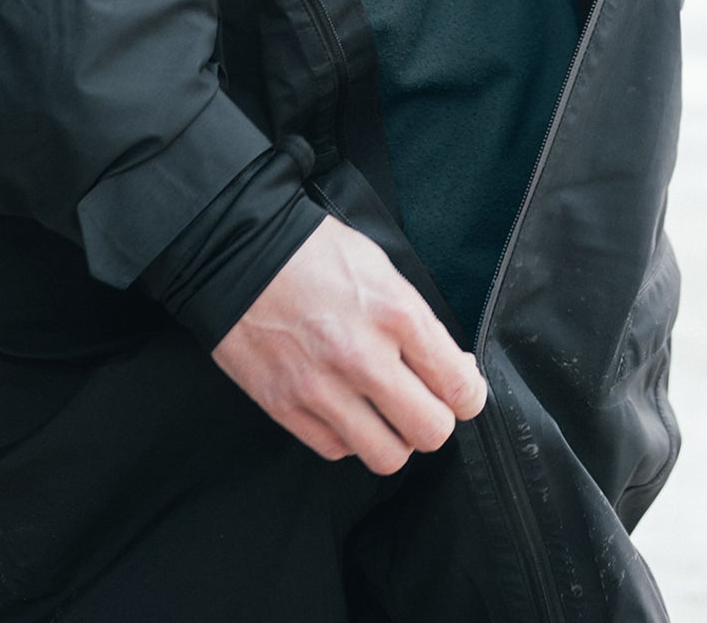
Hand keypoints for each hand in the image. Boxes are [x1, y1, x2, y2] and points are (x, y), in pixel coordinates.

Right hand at [211, 215, 486, 474]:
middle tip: (423, 401)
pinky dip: (349, 437)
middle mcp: (362, 356)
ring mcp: (321, 387)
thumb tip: (451, 366)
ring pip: (388, 456)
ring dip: (394, 438)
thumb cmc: (311, 252)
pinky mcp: (286, 407)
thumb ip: (417, 322)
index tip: (461, 390)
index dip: (469, 395)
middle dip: (435, 419)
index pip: (458, 386)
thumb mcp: (380, 267)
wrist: (237, 251)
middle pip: (431, 431)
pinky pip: (338, 450)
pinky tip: (345, 408)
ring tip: (384, 412)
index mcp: (394, 313)